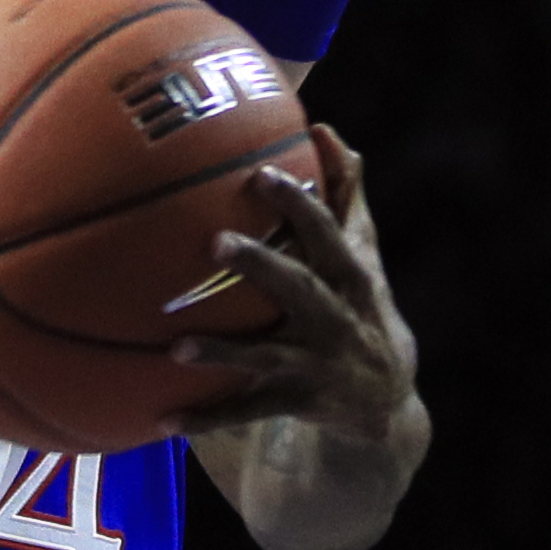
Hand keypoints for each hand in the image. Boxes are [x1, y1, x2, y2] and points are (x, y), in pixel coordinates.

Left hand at [171, 126, 420, 442]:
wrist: (386, 400)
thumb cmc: (360, 302)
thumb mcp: (362, 254)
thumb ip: (344, 195)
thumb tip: (326, 129)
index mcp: (350, 277)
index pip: (327, 234)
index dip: (298, 204)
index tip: (262, 174)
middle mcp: (336, 319)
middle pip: (299, 289)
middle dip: (262, 265)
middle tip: (215, 242)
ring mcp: (316, 364)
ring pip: (267, 357)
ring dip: (224, 352)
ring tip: (176, 347)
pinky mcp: (297, 401)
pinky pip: (248, 412)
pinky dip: (208, 416)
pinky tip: (163, 420)